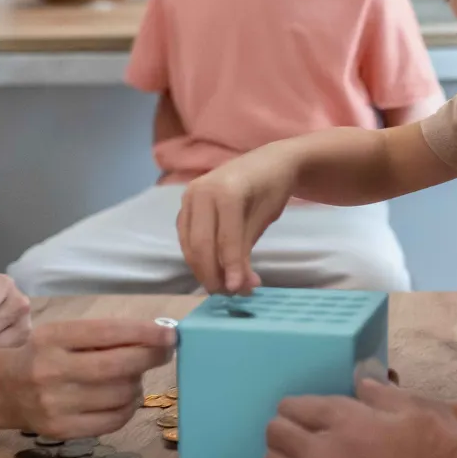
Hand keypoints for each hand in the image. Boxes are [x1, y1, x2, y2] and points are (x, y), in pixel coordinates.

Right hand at [0, 320, 175, 438]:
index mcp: (53, 337)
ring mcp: (55, 404)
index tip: (171, 332)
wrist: (3, 389)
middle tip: (167, 350)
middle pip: (119, 366)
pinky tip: (126, 396)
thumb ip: (105, 334)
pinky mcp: (60, 430)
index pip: (109, 333)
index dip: (146, 333)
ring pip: (121, 394)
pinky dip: (129, 407)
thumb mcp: (65, 332)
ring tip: (135, 374)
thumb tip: (156, 336)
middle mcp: (51, 371)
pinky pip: (112, 420)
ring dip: (139, 382)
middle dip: (152, 356)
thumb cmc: (45, 353)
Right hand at [178, 149, 296, 293]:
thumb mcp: (263, 219)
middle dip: (213, 274)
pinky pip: (186, 238)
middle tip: (231, 294)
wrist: (268, 162)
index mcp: (225, 191)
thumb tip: (238, 286)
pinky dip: (198, 257)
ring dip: (204, 270)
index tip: (238, 291)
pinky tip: (216, 269)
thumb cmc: (271, 188)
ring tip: (226, 285)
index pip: (225, 238)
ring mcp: (189, 196)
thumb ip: (246, 251)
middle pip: (200, 244)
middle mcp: (201, 191)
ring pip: (189, 244)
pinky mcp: (185, 205)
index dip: (231, 266)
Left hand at [265, 379, 456, 457]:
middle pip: (274, 434)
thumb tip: (362, 385)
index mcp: (342, 420)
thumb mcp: (412, 404)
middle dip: (286, 430)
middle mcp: (321, 455)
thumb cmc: (436, 446)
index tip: (301, 411)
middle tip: (301, 434)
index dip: (296, 407)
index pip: (292, 407)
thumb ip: (379, 393)